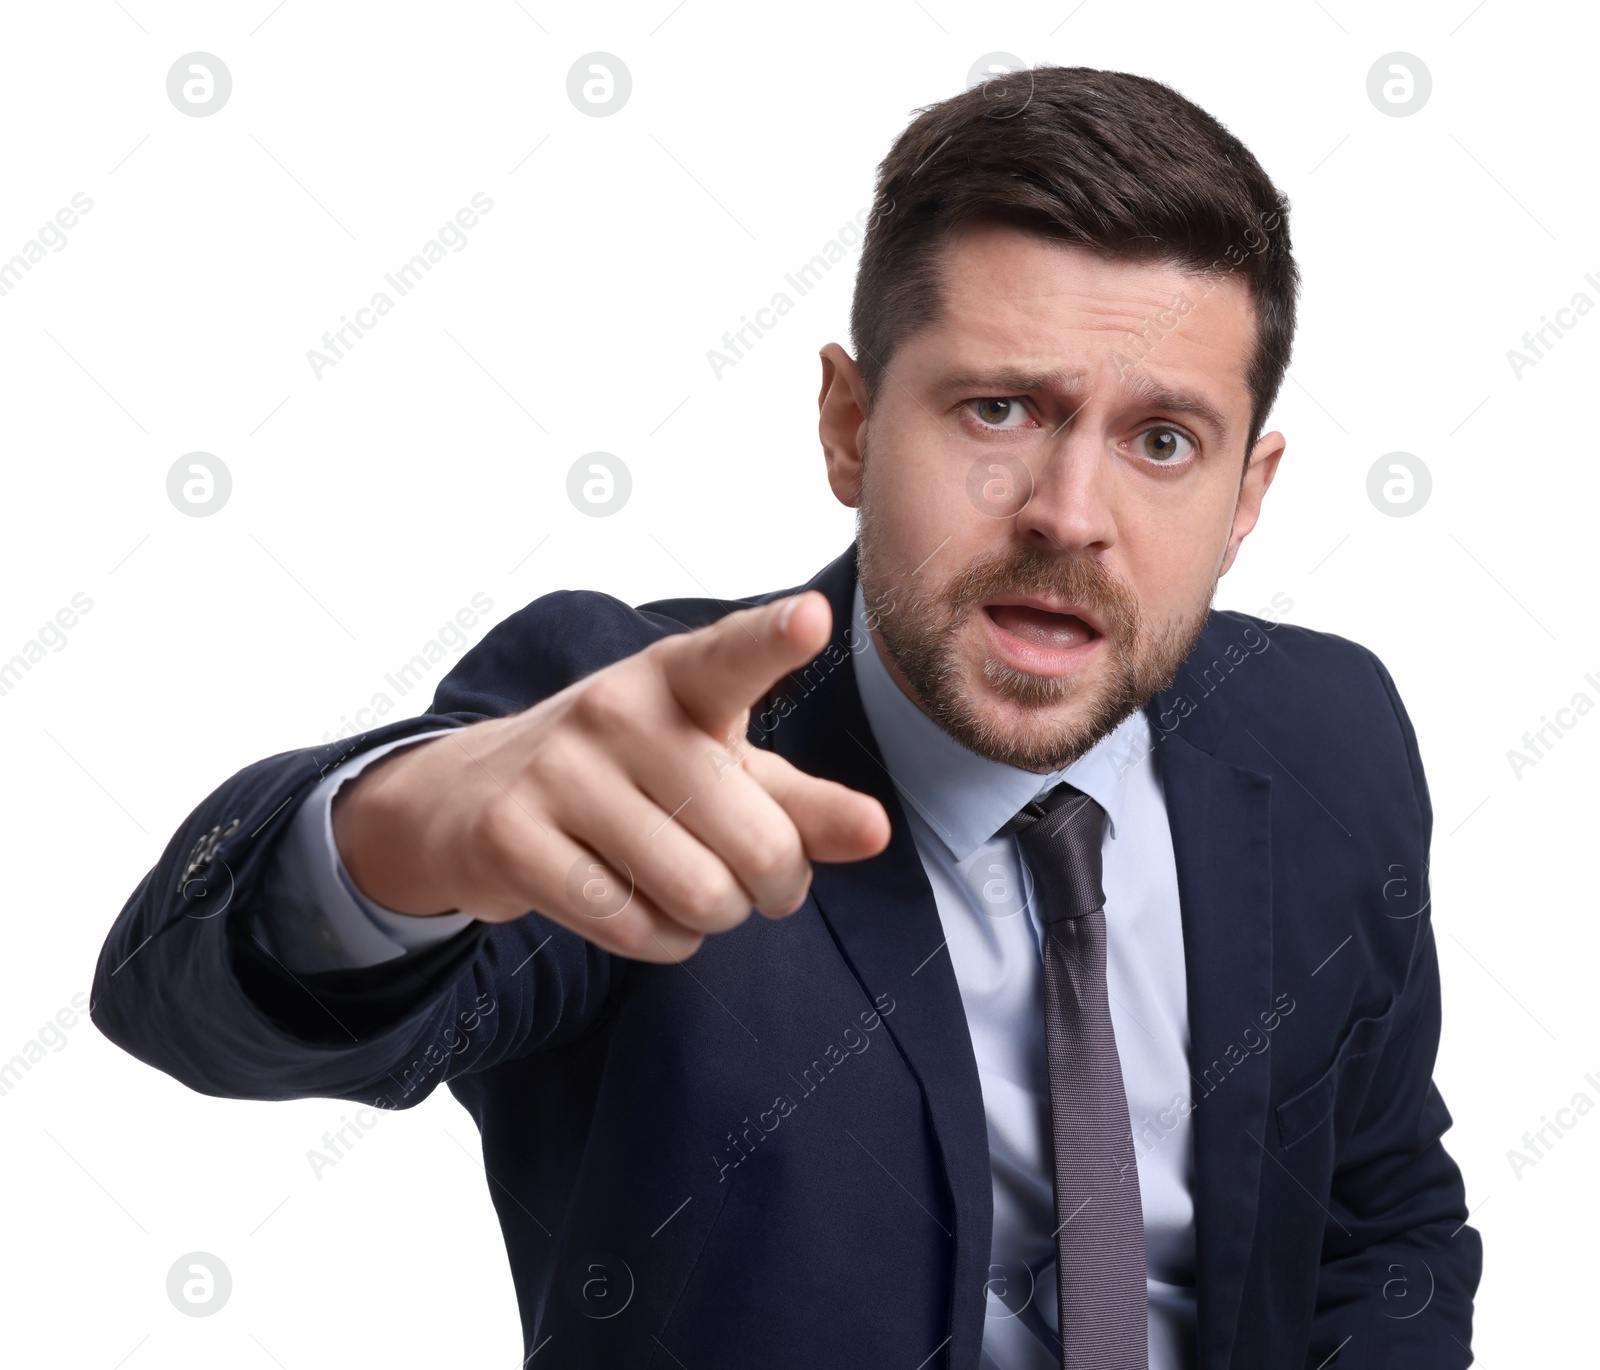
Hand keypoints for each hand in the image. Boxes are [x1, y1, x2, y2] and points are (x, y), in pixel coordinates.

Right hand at [331, 591, 890, 961]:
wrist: (474, 798)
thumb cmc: (628, 773)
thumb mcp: (717, 767)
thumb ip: (801, 801)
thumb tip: (876, 832)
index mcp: (679, 676)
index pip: (734, 656)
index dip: (776, 639)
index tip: (811, 618)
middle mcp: (617, 709)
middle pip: (758, 844)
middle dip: (774, 886)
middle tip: (753, 878)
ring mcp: (559, 771)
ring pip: (700, 896)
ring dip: (716, 918)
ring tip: (688, 887)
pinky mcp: (514, 838)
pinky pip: (632, 928)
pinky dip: (659, 941)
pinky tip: (641, 909)